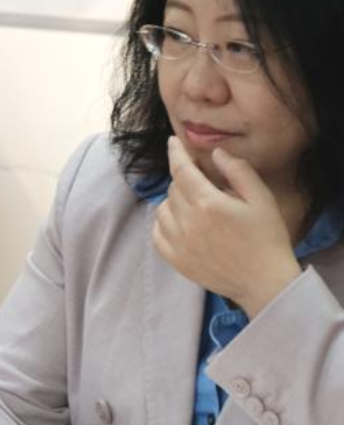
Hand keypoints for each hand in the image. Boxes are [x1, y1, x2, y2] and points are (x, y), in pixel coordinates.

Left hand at [153, 136, 301, 316]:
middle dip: (185, 179)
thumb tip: (215, 154)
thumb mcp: (261, 199)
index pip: (182, 169)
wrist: (264, 282)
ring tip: (197, 206)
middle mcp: (187, 222)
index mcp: (209, 203)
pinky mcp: (174, 259)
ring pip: (163, 208)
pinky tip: (182, 223)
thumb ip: (238, 171)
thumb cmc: (267, 238)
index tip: (172, 141)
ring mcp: (178, 242)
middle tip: (205, 183)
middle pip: (174, 188)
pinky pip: (157, 232)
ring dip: (175, 201)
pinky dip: (165, 222)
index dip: (176, 152)